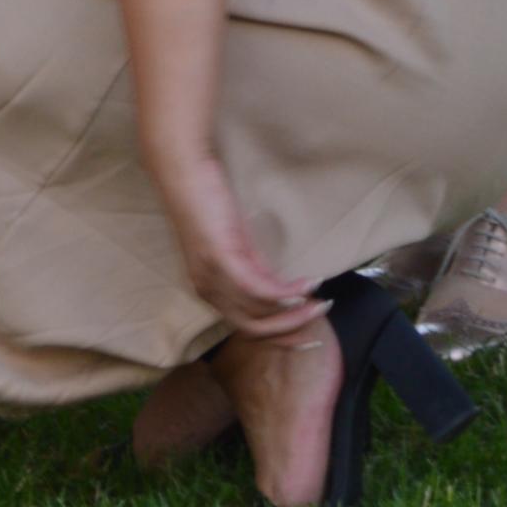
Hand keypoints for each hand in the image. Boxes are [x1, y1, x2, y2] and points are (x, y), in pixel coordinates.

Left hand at [155, 151, 324, 340]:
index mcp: (208, 290)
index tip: (306, 333)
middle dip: (291, 330)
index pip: (245, 327)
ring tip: (321, 303)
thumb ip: (254, 269)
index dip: (278, 334)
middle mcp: (207, 290)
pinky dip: (289, 292)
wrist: (186, 172)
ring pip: (260, 313)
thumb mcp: (235, 245)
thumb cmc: (208, 203)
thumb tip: (280, 289)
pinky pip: (260, 289)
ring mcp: (212, 277)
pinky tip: (308, 284)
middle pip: (254, 328)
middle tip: (319, 322)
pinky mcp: (222, 259)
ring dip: (296, 311)